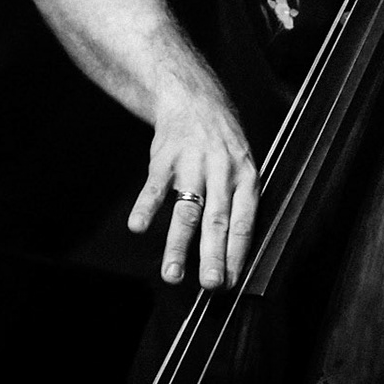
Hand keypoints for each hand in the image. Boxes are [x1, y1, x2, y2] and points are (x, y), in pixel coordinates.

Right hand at [127, 80, 258, 288]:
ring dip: (178, 244)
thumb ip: (238, 206)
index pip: (244, 222)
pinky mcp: (165, 158)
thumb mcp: (242, 166)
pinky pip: (155, 186)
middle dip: (213, 255)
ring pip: (186, 209)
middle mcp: (221, 172)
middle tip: (211, 285)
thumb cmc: (222, 143)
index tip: (231, 283)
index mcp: (245, 178)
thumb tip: (233, 257)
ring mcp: (192, 165)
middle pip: (217, 220)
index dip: (237, 254)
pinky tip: (138, 227)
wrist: (194, 98)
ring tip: (172, 274)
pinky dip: (146, 207)